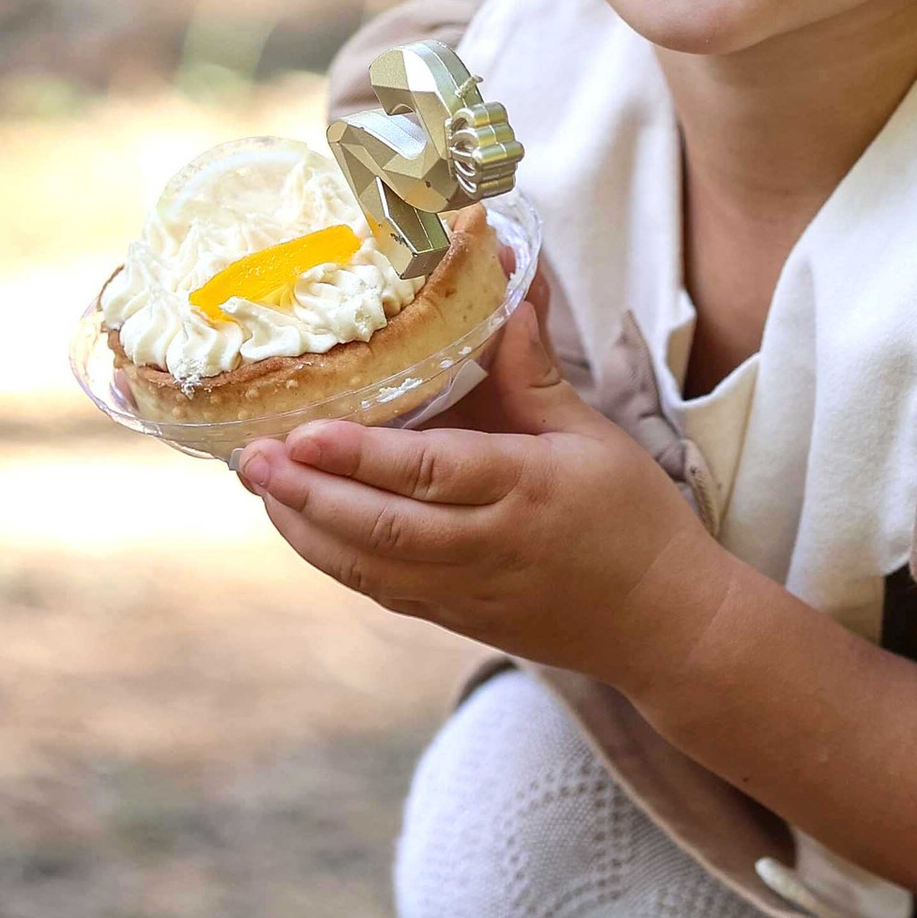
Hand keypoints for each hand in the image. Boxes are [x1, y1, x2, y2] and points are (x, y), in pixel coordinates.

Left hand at [236, 300, 720, 680]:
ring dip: (306, 529)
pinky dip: (334, 559)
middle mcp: (491, 545)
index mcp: (529, 489)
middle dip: (309, 494)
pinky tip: (298, 524)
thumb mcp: (595, 437)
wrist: (665, 623)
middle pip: (384, 528)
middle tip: (251, 457)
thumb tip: (506, 294)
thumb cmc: (635, 519)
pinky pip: (383, 591)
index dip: (360, 457)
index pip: (432, 474)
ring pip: (372, 567)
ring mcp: (470, 591)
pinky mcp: (458, 619)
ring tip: (259, 486)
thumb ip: (536, 373)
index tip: (302, 432)